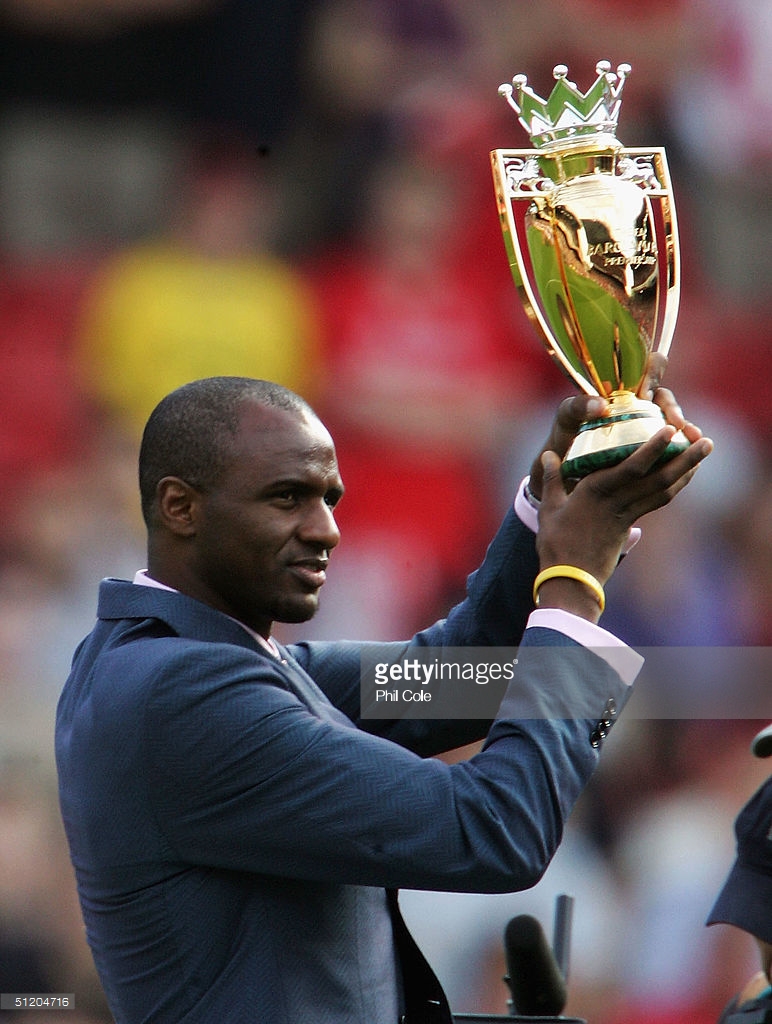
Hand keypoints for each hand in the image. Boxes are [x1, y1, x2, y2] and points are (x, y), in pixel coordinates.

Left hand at [528, 356, 703, 501]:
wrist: (565, 465)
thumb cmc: (567, 433)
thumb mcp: (567, 417)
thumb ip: (578, 406)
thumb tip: (600, 406)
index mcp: (623, 388)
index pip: (649, 366)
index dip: (654, 371)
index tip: (646, 394)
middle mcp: (640, 404)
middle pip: (666, 399)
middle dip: (675, 411)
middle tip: (677, 425)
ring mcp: (648, 427)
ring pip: (674, 423)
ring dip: (686, 431)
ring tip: (694, 441)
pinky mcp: (651, 449)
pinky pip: (672, 445)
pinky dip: (683, 450)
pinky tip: (691, 460)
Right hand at [534, 425, 712, 620]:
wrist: (571, 579)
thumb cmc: (556, 542)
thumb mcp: (550, 508)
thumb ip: (551, 478)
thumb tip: (549, 453)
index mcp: (596, 492)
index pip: (631, 467)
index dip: (653, 448)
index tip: (670, 430)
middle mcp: (618, 501)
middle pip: (659, 478)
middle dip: (685, 458)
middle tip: (706, 441)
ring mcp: (627, 515)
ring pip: (664, 490)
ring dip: (686, 470)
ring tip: (703, 451)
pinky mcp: (630, 525)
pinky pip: (657, 501)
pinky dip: (674, 486)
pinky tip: (683, 474)